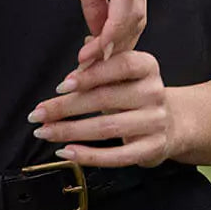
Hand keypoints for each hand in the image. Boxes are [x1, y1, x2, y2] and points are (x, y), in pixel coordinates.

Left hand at [27, 49, 176, 167]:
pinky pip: (116, 156)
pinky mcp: (152, 148)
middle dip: (65, 107)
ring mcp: (155, 122)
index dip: (90, 74)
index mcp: (147, 67)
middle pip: (105, 98)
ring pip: (106, 127)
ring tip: (45, 132)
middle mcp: (154, 92)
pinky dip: (88, 155)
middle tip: (38, 113)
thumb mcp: (122, 73)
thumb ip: (100, 63)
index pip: (121, 65)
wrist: (172, 124)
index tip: (61, 85)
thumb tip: (81, 53)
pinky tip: (67, 151)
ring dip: (69, 131)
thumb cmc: (136, 95)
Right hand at [30, 0, 147, 63]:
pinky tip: (100, 41)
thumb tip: (97, 30)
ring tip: (91, 62)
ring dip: (113, 42)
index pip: (134, 15)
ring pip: (134, 12)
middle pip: (138, 19)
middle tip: (92, 72)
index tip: (96, 63)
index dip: (117, 42)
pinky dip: (114, 23)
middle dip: (117, 50)